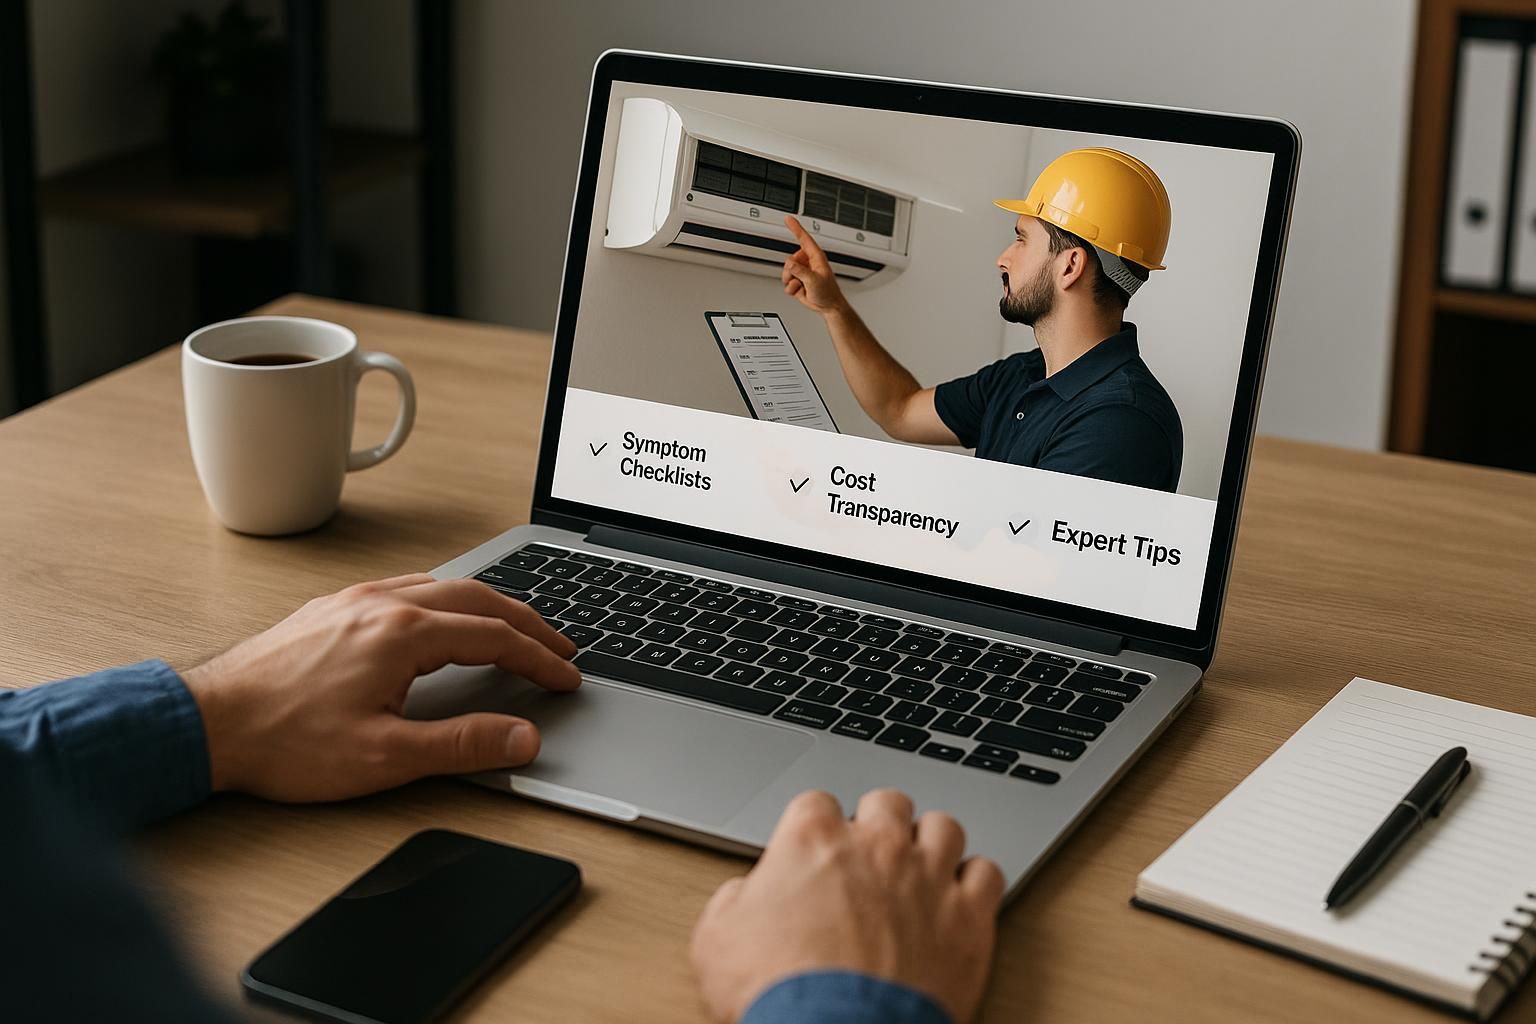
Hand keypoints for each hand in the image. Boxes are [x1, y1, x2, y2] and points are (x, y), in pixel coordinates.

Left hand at [181, 574, 579, 801]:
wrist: (207, 722)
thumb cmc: (286, 742)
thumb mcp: (384, 757)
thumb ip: (462, 744)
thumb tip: (523, 737)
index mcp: (404, 633)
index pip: (496, 637)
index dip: (540, 659)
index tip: (568, 678)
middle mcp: (384, 603)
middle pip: (480, 598)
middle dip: (529, 623)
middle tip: (561, 647)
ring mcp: (356, 600)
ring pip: (445, 586)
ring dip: (491, 606)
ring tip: (517, 628)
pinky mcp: (333, 608)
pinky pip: (410, 587)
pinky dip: (450, 599)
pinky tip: (446, 618)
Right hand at [690, 789, 1005, 1023]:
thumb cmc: (777, 993)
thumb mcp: (715, 941)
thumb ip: (734, 901)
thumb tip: (742, 897)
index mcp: (813, 840)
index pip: (816, 802)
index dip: (814, 826)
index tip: (813, 848)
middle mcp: (876, 846)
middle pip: (887, 801)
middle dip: (878, 821)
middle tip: (870, 852)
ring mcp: (928, 877)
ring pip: (945, 827)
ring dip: (931, 842)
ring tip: (921, 865)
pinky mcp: (968, 918)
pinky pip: (988, 873)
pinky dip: (976, 881)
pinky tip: (961, 896)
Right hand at [781, 215, 848, 314]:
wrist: (828, 306)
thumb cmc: (828, 293)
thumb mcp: (814, 280)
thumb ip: (800, 271)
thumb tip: (789, 264)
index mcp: (816, 257)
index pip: (803, 238)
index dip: (795, 227)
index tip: (788, 218)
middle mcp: (808, 262)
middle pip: (790, 260)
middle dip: (791, 271)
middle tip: (799, 280)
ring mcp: (803, 272)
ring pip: (786, 271)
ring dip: (791, 281)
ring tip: (801, 286)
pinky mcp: (798, 281)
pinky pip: (787, 282)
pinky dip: (791, 288)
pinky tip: (801, 291)